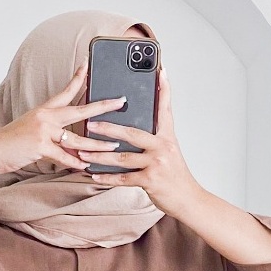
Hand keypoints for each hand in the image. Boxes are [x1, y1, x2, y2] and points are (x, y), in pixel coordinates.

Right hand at [0, 63, 129, 175]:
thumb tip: (70, 140)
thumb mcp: (31, 128)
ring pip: (77, 138)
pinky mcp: (40, 146)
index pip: (65, 90)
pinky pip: (65, 157)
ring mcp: (43, 131)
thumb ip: (51, 131)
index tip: (88, 64)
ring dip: (97, 145)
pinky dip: (76, 164)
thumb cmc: (10, 141)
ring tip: (113, 147)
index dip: (78, 77)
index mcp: (44, 109)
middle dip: (102, 106)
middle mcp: (46, 117)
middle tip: (119, 101)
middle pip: (80, 109)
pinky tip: (87, 167)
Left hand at [79, 68, 199, 213]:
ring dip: (100, 155)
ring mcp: (156, 164)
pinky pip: (123, 178)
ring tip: (83, 151)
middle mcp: (162, 147)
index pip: (165, 109)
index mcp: (167, 137)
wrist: (188, 199)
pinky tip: (94, 174)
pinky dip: (107, 177)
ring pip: (122, 157)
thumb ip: (155, 138)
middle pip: (132, 133)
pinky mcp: (150, 180)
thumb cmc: (175, 175)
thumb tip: (134, 130)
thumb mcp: (170, 151)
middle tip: (90, 123)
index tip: (160, 71)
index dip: (164, 90)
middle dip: (108, 128)